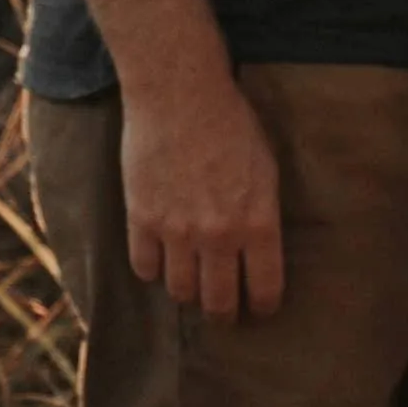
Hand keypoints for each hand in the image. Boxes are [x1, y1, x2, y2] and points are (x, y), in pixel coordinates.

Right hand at [119, 72, 283, 318]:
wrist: (180, 94)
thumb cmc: (231, 123)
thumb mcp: (266, 168)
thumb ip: (261, 214)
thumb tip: (258, 249)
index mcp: (258, 223)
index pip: (264, 289)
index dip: (262, 306)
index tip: (258, 308)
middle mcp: (219, 236)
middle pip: (219, 302)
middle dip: (224, 312)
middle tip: (223, 310)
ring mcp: (177, 232)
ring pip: (181, 292)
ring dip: (188, 292)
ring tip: (191, 284)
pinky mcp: (142, 220)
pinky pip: (145, 268)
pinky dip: (153, 269)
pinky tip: (160, 258)